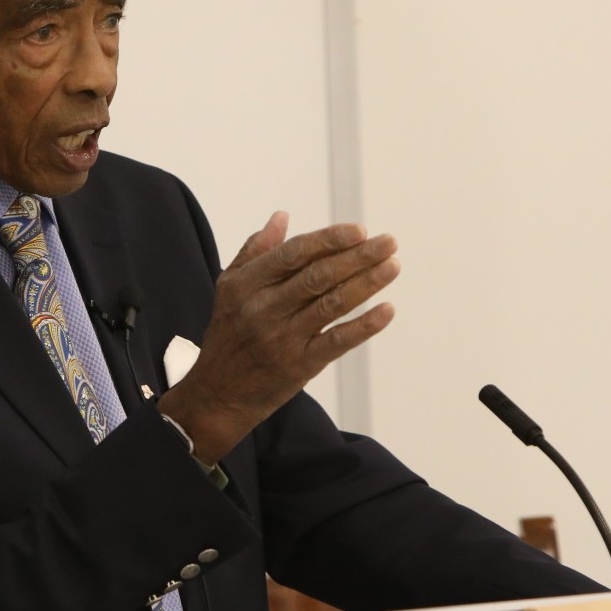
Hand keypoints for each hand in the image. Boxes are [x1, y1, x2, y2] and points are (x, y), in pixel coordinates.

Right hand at [158, 211, 397, 465]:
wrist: (217, 394)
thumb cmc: (228, 335)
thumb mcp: (229, 288)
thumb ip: (255, 250)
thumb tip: (281, 216)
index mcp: (246, 284)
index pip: (293, 254)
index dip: (329, 240)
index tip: (359, 230)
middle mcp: (263, 308)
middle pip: (318, 276)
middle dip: (357, 256)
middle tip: (389, 242)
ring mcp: (282, 338)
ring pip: (331, 305)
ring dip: (366, 284)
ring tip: (392, 267)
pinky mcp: (299, 366)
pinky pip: (336, 342)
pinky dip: (364, 326)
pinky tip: (387, 310)